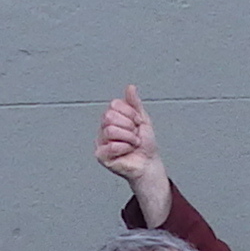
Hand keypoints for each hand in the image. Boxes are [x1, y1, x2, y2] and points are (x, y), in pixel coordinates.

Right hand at [96, 89, 169, 223]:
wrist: (148, 163)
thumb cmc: (145, 144)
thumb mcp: (143, 119)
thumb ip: (135, 103)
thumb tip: (130, 87)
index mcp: (112, 118)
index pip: (114, 105)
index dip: (130, 113)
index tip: (137, 123)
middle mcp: (104, 128)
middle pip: (109, 116)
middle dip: (129, 126)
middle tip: (134, 135)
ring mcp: (101, 141)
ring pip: (110, 131)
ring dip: (128, 139)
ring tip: (132, 144)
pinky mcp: (100, 155)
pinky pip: (110, 146)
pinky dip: (123, 149)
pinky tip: (126, 151)